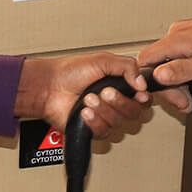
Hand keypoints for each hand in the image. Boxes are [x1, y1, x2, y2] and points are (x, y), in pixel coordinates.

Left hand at [20, 52, 163, 137]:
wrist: (49, 87)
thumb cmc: (70, 72)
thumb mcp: (103, 60)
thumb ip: (128, 67)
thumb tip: (142, 83)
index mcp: (121, 86)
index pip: (143, 98)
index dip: (142, 98)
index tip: (137, 94)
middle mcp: (115, 104)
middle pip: (134, 113)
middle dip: (119, 102)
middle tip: (105, 91)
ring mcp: (105, 117)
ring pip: (118, 123)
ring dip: (103, 109)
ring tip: (88, 98)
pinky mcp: (93, 130)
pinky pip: (103, 131)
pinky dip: (93, 120)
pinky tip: (84, 112)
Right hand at [136, 14, 191, 89]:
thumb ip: (181, 71)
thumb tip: (159, 75)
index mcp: (178, 39)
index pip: (145, 60)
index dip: (149, 81)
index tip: (166, 93)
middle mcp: (177, 32)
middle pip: (157, 63)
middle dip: (169, 85)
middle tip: (184, 101)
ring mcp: (183, 32)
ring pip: (167, 59)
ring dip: (176, 78)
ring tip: (191, 91)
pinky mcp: (190, 34)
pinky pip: (177, 53)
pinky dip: (182, 68)